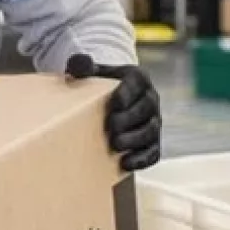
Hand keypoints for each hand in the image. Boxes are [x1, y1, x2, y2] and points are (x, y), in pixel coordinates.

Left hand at [67, 53, 160, 171]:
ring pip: (151, 131)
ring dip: (135, 140)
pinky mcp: (152, 142)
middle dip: (129, 119)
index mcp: (137, 78)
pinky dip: (142, 159)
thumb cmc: (99, 84)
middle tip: (111, 127)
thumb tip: (76, 66)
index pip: (136, 83)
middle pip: (146, 109)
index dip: (127, 93)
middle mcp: (150, 99)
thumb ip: (82, 65)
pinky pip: (153, 152)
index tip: (114, 103)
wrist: (110, 100)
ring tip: (115, 146)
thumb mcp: (91, 71)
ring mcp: (153, 121)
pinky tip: (126, 164)